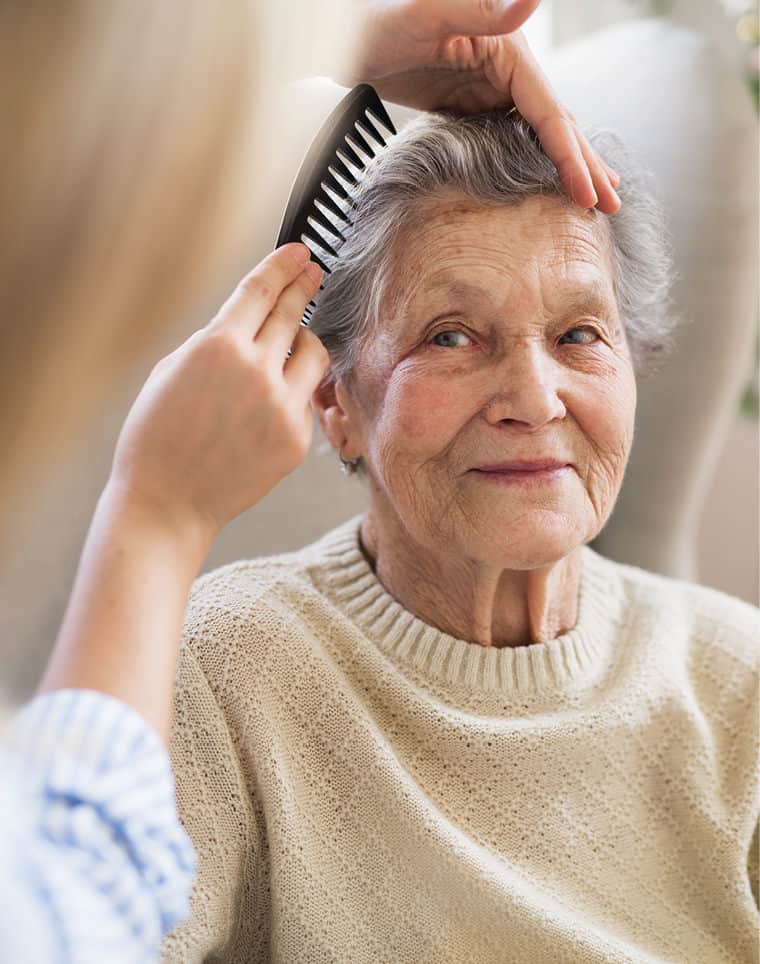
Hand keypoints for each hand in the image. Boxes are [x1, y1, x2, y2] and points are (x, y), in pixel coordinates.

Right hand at [108, 244, 328, 547]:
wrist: (168, 501)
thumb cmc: (158, 440)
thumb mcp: (172, 371)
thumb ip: (214, 342)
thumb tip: (247, 324)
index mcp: (217, 346)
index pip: (261, 290)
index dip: (283, 266)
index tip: (298, 253)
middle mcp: (256, 371)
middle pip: (292, 313)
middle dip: (304, 287)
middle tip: (313, 272)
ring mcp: (282, 406)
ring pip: (314, 354)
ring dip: (305, 340)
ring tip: (295, 341)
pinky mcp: (297, 437)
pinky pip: (306, 398)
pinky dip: (293, 391)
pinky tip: (269, 402)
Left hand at [345, 0, 619, 212]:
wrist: (349, 35)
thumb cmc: (380, 19)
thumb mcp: (428, 13)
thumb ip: (482, 9)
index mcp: (510, 52)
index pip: (550, 114)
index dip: (572, 157)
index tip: (590, 195)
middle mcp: (510, 68)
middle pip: (557, 124)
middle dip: (586, 165)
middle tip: (614, 205)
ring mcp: (493, 86)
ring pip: (542, 132)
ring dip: (570, 164)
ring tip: (596, 193)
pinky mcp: (475, 102)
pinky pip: (515, 137)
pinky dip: (537, 159)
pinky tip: (548, 177)